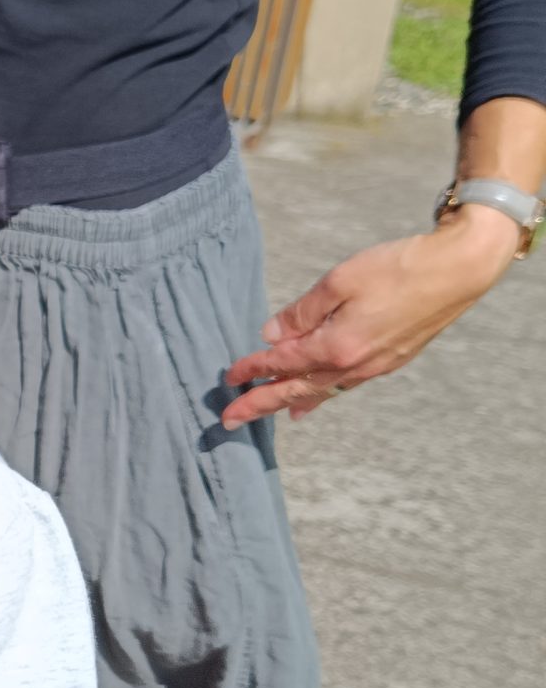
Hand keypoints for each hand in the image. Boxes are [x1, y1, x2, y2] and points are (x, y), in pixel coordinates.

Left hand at [222, 204, 522, 424]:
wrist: (458, 270)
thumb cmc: (399, 268)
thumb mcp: (341, 281)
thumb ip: (302, 311)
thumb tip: (272, 335)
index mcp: (337, 346)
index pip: (283, 363)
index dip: (253, 368)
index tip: (229, 377)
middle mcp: (354, 365)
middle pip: (296, 390)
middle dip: (260, 404)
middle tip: (229, 420)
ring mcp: (374, 367)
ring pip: (322, 391)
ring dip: (291, 402)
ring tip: (267, 413)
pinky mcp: (390, 361)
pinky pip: (345, 386)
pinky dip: (323, 394)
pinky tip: (315, 398)